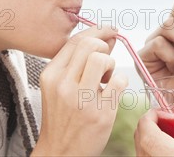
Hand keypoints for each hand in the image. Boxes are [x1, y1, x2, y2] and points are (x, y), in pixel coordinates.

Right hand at [32, 25, 127, 156]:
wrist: (59, 154)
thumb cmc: (63, 117)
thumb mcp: (60, 86)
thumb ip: (79, 61)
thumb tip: (107, 36)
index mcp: (52, 75)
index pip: (75, 40)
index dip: (96, 30)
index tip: (108, 30)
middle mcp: (63, 85)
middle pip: (89, 44)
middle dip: (103, 46)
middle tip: (104, 61)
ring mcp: (82, 100)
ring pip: (102, 59)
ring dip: (111, 64)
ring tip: (106, 78)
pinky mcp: (100, 114)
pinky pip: (119, 81)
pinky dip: (121, 82)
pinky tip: (113, 91)